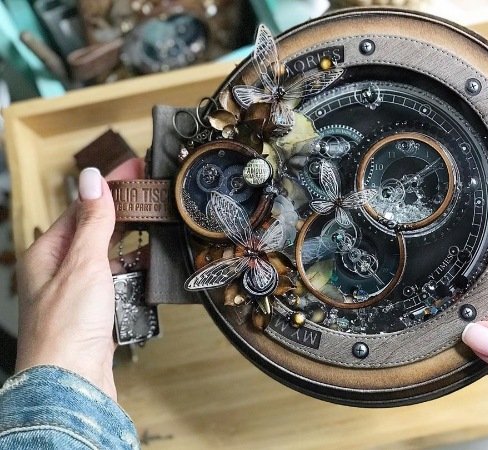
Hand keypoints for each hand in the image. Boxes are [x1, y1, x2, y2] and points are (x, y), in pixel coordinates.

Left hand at [15, 159, 143, 399]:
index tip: (134, 167)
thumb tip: (93, 180)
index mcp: (48, 253)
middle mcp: (60, 270)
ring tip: (154, 221)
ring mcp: (78, 292)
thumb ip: (92, 222)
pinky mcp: (96, 312)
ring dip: (129, 240)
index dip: (109, 185)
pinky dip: (133, 270)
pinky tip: (148, 264)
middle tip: (150, 190)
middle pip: (95, 229)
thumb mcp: (83, 263)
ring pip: (108, 255)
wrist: (73, 383)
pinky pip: (117, 281)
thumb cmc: (65, 329)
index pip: (82, 207)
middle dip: (122, 209)